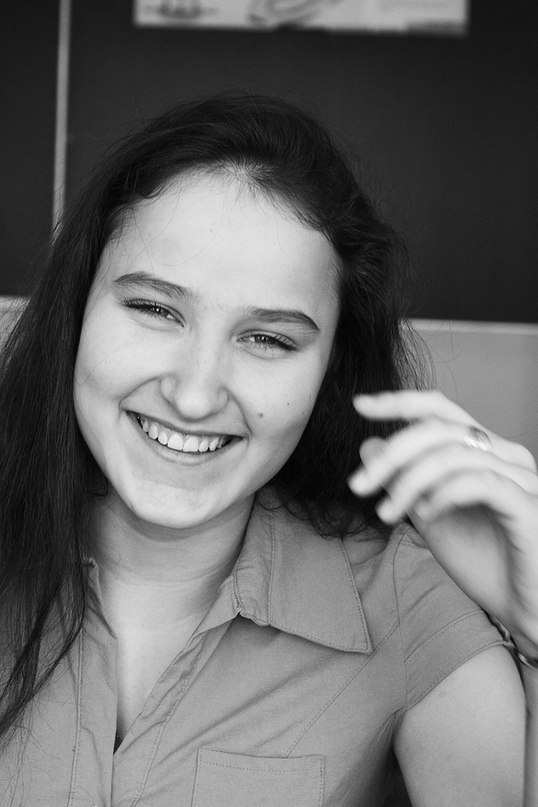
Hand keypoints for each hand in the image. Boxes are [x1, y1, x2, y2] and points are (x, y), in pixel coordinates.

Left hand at [348, 390, 537, 653]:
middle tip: (359, 484)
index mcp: (485, 451)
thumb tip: (368, 445)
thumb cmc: (485, 564)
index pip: (440, 411)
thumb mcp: (430, 517)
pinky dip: (444, 495)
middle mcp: (506, 455)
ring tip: (387, 513)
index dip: (400, 403)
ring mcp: (521, 477)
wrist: (526, 609)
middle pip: (440, 428)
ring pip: (453, 455)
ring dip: (409, 482)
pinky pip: (480, 483)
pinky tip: (428, 515)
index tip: (360, 406)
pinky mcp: (529, 505)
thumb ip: (403, 481)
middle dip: (392, 453)